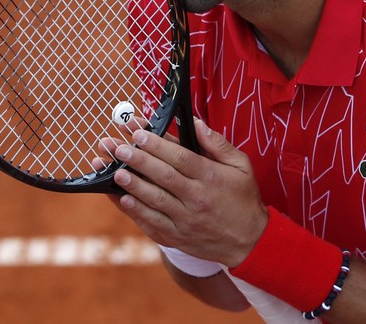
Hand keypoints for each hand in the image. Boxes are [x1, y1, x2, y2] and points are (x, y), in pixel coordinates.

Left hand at [105, 117, 267, 267]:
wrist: (251, 243)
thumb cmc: (243, 199)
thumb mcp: (240, 166)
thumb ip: (217, 144)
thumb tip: (195, 123)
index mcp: (210, 178)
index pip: (180, 158)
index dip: (157, 144)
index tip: (138, 132)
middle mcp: (197, 199)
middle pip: (163, 177)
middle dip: (138, 161)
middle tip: (118, 148)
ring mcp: (186, 221)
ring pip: (155, 201)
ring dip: (132, 185)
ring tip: (114, 171)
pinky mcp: (178, 237)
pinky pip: (153, 224)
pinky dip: (136, 212)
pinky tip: (122, 199)